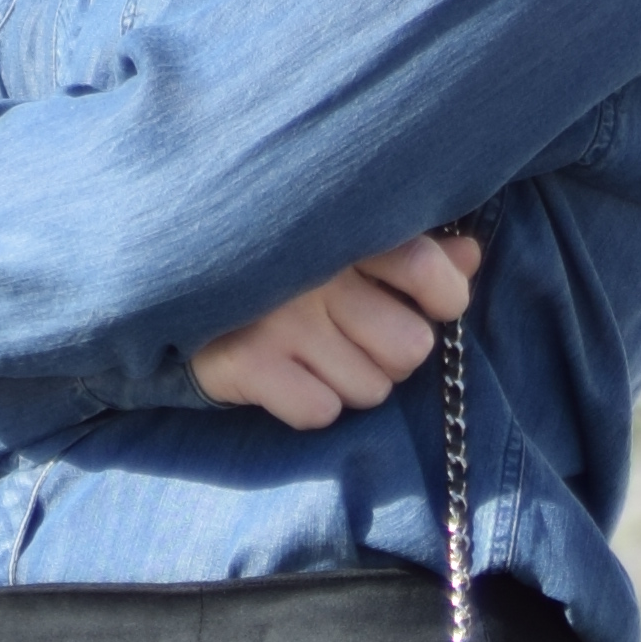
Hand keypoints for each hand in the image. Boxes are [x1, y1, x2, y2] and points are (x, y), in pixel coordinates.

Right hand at [190, 226, 479, 434]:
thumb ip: (414, 249)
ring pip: (370, 390)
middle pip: (409, 349)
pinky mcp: (247, 364)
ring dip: (350, 383)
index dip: (446, 296)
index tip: (433, 301)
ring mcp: (281, 320)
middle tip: (359, 337)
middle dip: (392, 356)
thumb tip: (470, 257)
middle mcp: (317, 275)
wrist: (170, 282)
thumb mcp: (345, 241)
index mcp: (346, 230)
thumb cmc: (280, 267)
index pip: (431, 271)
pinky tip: (288, 376)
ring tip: (318, 354)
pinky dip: (309, 404)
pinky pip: (320, 411)